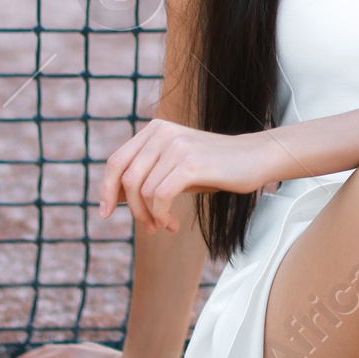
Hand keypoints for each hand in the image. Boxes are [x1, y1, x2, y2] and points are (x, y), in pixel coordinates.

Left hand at [101, 118, 266, 234]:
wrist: (254, 158)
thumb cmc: (214, 167)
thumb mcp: (175, 167)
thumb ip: (147, 174)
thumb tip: (111, 196)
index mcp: (155, 130)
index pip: (116, 161)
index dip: (106, 189)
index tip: (104, 212)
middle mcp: (161, 133)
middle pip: (125, 178)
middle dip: (132, 209)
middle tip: (148, 227)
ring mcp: (176, 146)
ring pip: (142, 191)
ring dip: (150, 217)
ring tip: (166, 225)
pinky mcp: (189, 163)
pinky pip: (159, 196)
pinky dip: (161, 216)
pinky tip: (172, 224)